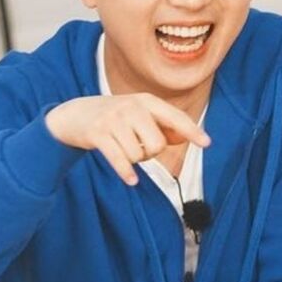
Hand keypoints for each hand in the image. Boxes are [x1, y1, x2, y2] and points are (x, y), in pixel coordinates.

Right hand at [45, 93, 210, 184]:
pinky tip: (131, 180)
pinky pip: (120, 160)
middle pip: (157, 144)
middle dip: (150, 153)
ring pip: (138, 155)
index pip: (175, 117)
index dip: (191, 131)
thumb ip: (161, 125)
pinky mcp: (98, 133)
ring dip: (133, 160)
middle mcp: (132, 107)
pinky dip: (127, 173)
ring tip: (122, 149)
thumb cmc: (114, 117)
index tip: (207, 143)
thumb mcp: (137, 114)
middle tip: (136, 147)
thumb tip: (182, 137)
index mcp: (146, 101)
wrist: (74, 114)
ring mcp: (114, 119)